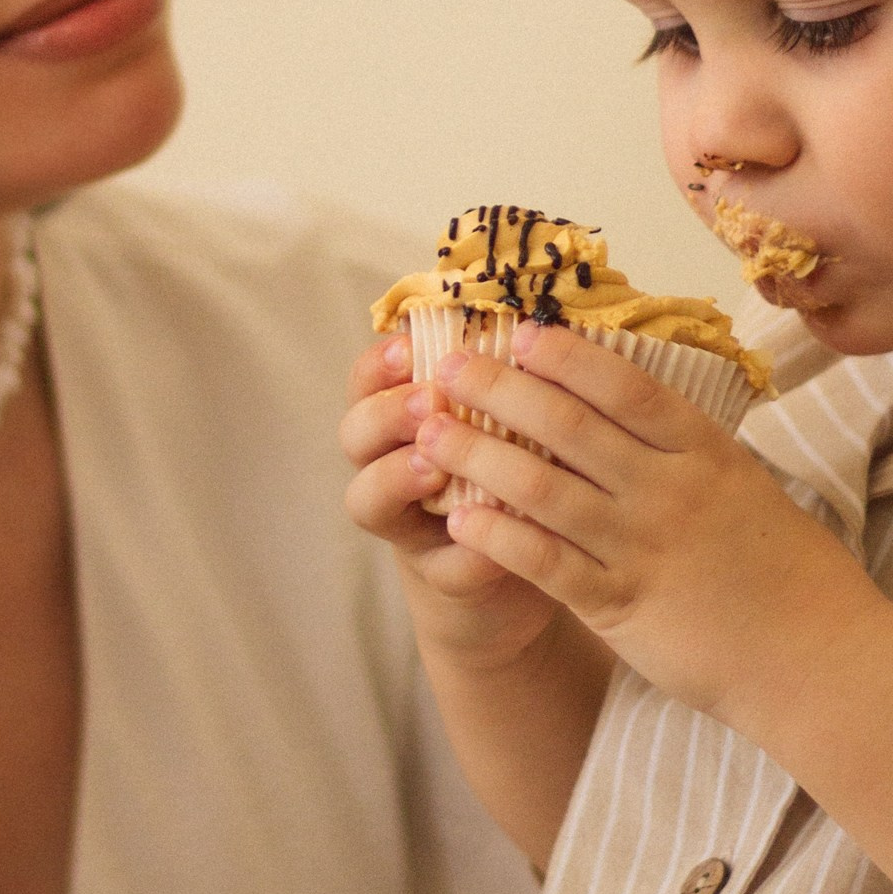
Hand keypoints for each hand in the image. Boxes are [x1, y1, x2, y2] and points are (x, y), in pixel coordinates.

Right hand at [340, 337, 563, 674]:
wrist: (534, 564)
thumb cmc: (522, 467)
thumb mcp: (512, 417)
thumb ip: (509, 377)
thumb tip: (538, 315)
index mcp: (405, 418)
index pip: (368, 380)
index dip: (379, 362)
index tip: (407, 344)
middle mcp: (390, 467)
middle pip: (354, 434)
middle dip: (385, 414)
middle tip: (428, 402)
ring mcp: (408, 525)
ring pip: (367, 501)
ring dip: (397, 478)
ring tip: (435, 468)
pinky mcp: (443, 578)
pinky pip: (443, 568)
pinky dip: (468, 555)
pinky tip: (496, 547)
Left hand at [419, 323, 852, 717]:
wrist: (817, 657)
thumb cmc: (788, 571)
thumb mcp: (748, 487)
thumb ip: (689, 451)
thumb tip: (629, 404)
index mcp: (706, 453)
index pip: (626, 387)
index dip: (567, 355)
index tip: (521, 330)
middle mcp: (669, 491)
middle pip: (569, 425)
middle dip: (501, 390)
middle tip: (449, 367)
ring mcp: (643, 548)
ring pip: (543, 488)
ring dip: (477, 455)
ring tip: (429, 433)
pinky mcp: (622, 606)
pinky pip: (545, 563)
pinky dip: (497, 537)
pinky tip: (457, 519)